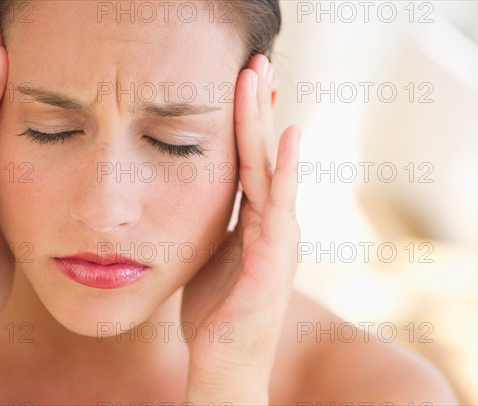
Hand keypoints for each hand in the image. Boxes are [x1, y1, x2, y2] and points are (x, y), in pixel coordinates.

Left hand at [182, 54, 300, 402]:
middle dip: (255, 108)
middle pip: (262, 155)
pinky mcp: (274, 264)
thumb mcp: (209, 255)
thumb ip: (212, 224)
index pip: (248, 160)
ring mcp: (278, 242)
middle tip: (253, 61)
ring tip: (262, 80)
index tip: (237, 81)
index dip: (244, 121)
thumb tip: (190, 196)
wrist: (224, 364)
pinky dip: (284, 172)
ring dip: (266, 124)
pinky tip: (286, 138)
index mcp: (253, 221)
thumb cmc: (215, 312)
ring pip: (271, 171)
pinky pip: (279, 210)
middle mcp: (272, 224)